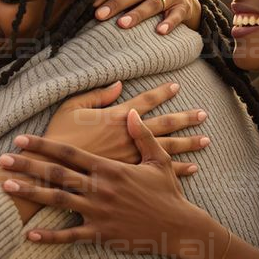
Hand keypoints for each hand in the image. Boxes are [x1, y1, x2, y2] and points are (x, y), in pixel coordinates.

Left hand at [0, 110, 210, 254]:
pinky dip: (48, 236)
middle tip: (2, 159)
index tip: (21, 139)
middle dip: (27, 165)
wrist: (180, 227)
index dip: (43, 145)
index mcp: (109, 168)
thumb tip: (131, 111)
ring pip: (58, 200)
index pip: (69, 153)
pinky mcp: (102, 234)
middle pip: (56, 173)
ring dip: (31, 193)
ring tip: (7, 187)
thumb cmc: (167, 192)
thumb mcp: (157, 160)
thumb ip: (141, 135)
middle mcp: (100, 188)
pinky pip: (70, 235)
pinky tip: (28, 234)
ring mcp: (99, 212)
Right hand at [46, 81, 208, 173]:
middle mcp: (129, 135)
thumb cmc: (59, 135)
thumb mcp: (72, 107)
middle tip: (203, 114)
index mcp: (116, 116)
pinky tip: (193, 167)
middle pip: (164, 124)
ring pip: (167, 148)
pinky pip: (160, 171)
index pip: (145, 101)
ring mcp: (132, 156)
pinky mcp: (131, 174)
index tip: (177, 86)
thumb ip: (97, 94)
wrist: (52, 168)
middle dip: (185, 118)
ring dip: (188, 143)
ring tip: (205, 139)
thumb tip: (119, 84)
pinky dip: (179, 168)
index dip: (162, 92)